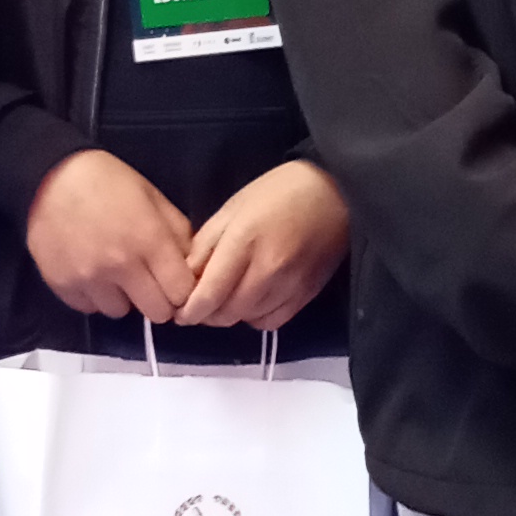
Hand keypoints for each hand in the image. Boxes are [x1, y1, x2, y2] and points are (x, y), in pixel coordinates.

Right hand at [26, 148, 195, 320]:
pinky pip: (89, 308)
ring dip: (123, 298)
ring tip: (114, 273)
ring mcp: (89, 279)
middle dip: (158, 300)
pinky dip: (94, 296)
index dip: (183, 290)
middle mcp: (121, 266)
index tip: (175, 283)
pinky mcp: (62, 286)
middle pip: (156, 313)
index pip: (183, 293)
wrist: (51, 176)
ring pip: (120, 312)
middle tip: (149, 282)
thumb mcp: (153, 197)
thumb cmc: (109, 181)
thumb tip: (192, 267)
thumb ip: (178, 234)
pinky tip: (91, 271)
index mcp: (150, 241)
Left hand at [179, 160, 350, 332]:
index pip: (210, 293)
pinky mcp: (308, 294)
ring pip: (248, 319)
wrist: (335, 193)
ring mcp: (291, 285)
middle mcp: (268, 269)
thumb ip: (206, 245)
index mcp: (244, 241)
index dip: (190, 311)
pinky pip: (273, 322)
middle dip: (207, 314)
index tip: (179, 313)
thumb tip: (187, 279)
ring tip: (226, 299)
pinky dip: (256, 317)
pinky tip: (253, 301)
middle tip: (200, 304)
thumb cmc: (278, 193)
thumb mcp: (232, 208)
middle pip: (227, 313)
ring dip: (231, 315)